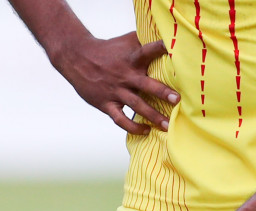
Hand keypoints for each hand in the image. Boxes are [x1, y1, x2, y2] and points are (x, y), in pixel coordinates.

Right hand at [55, 32, 177, 133]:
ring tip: (167, 125)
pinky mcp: (106, 104)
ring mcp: (115, 91)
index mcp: (131, 58)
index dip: (161, 48)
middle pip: (146, 85)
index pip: (148, 50)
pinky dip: (133, 127)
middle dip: (162, 92)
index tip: (174, 50)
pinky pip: (121, 119)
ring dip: (153, 116)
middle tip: (177, 99)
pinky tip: (146, 130)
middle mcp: (125, 75)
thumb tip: (165, 35)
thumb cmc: (107, 50)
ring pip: (137, 105)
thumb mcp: (126, 41)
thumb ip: (144, 41)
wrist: (78, 58)